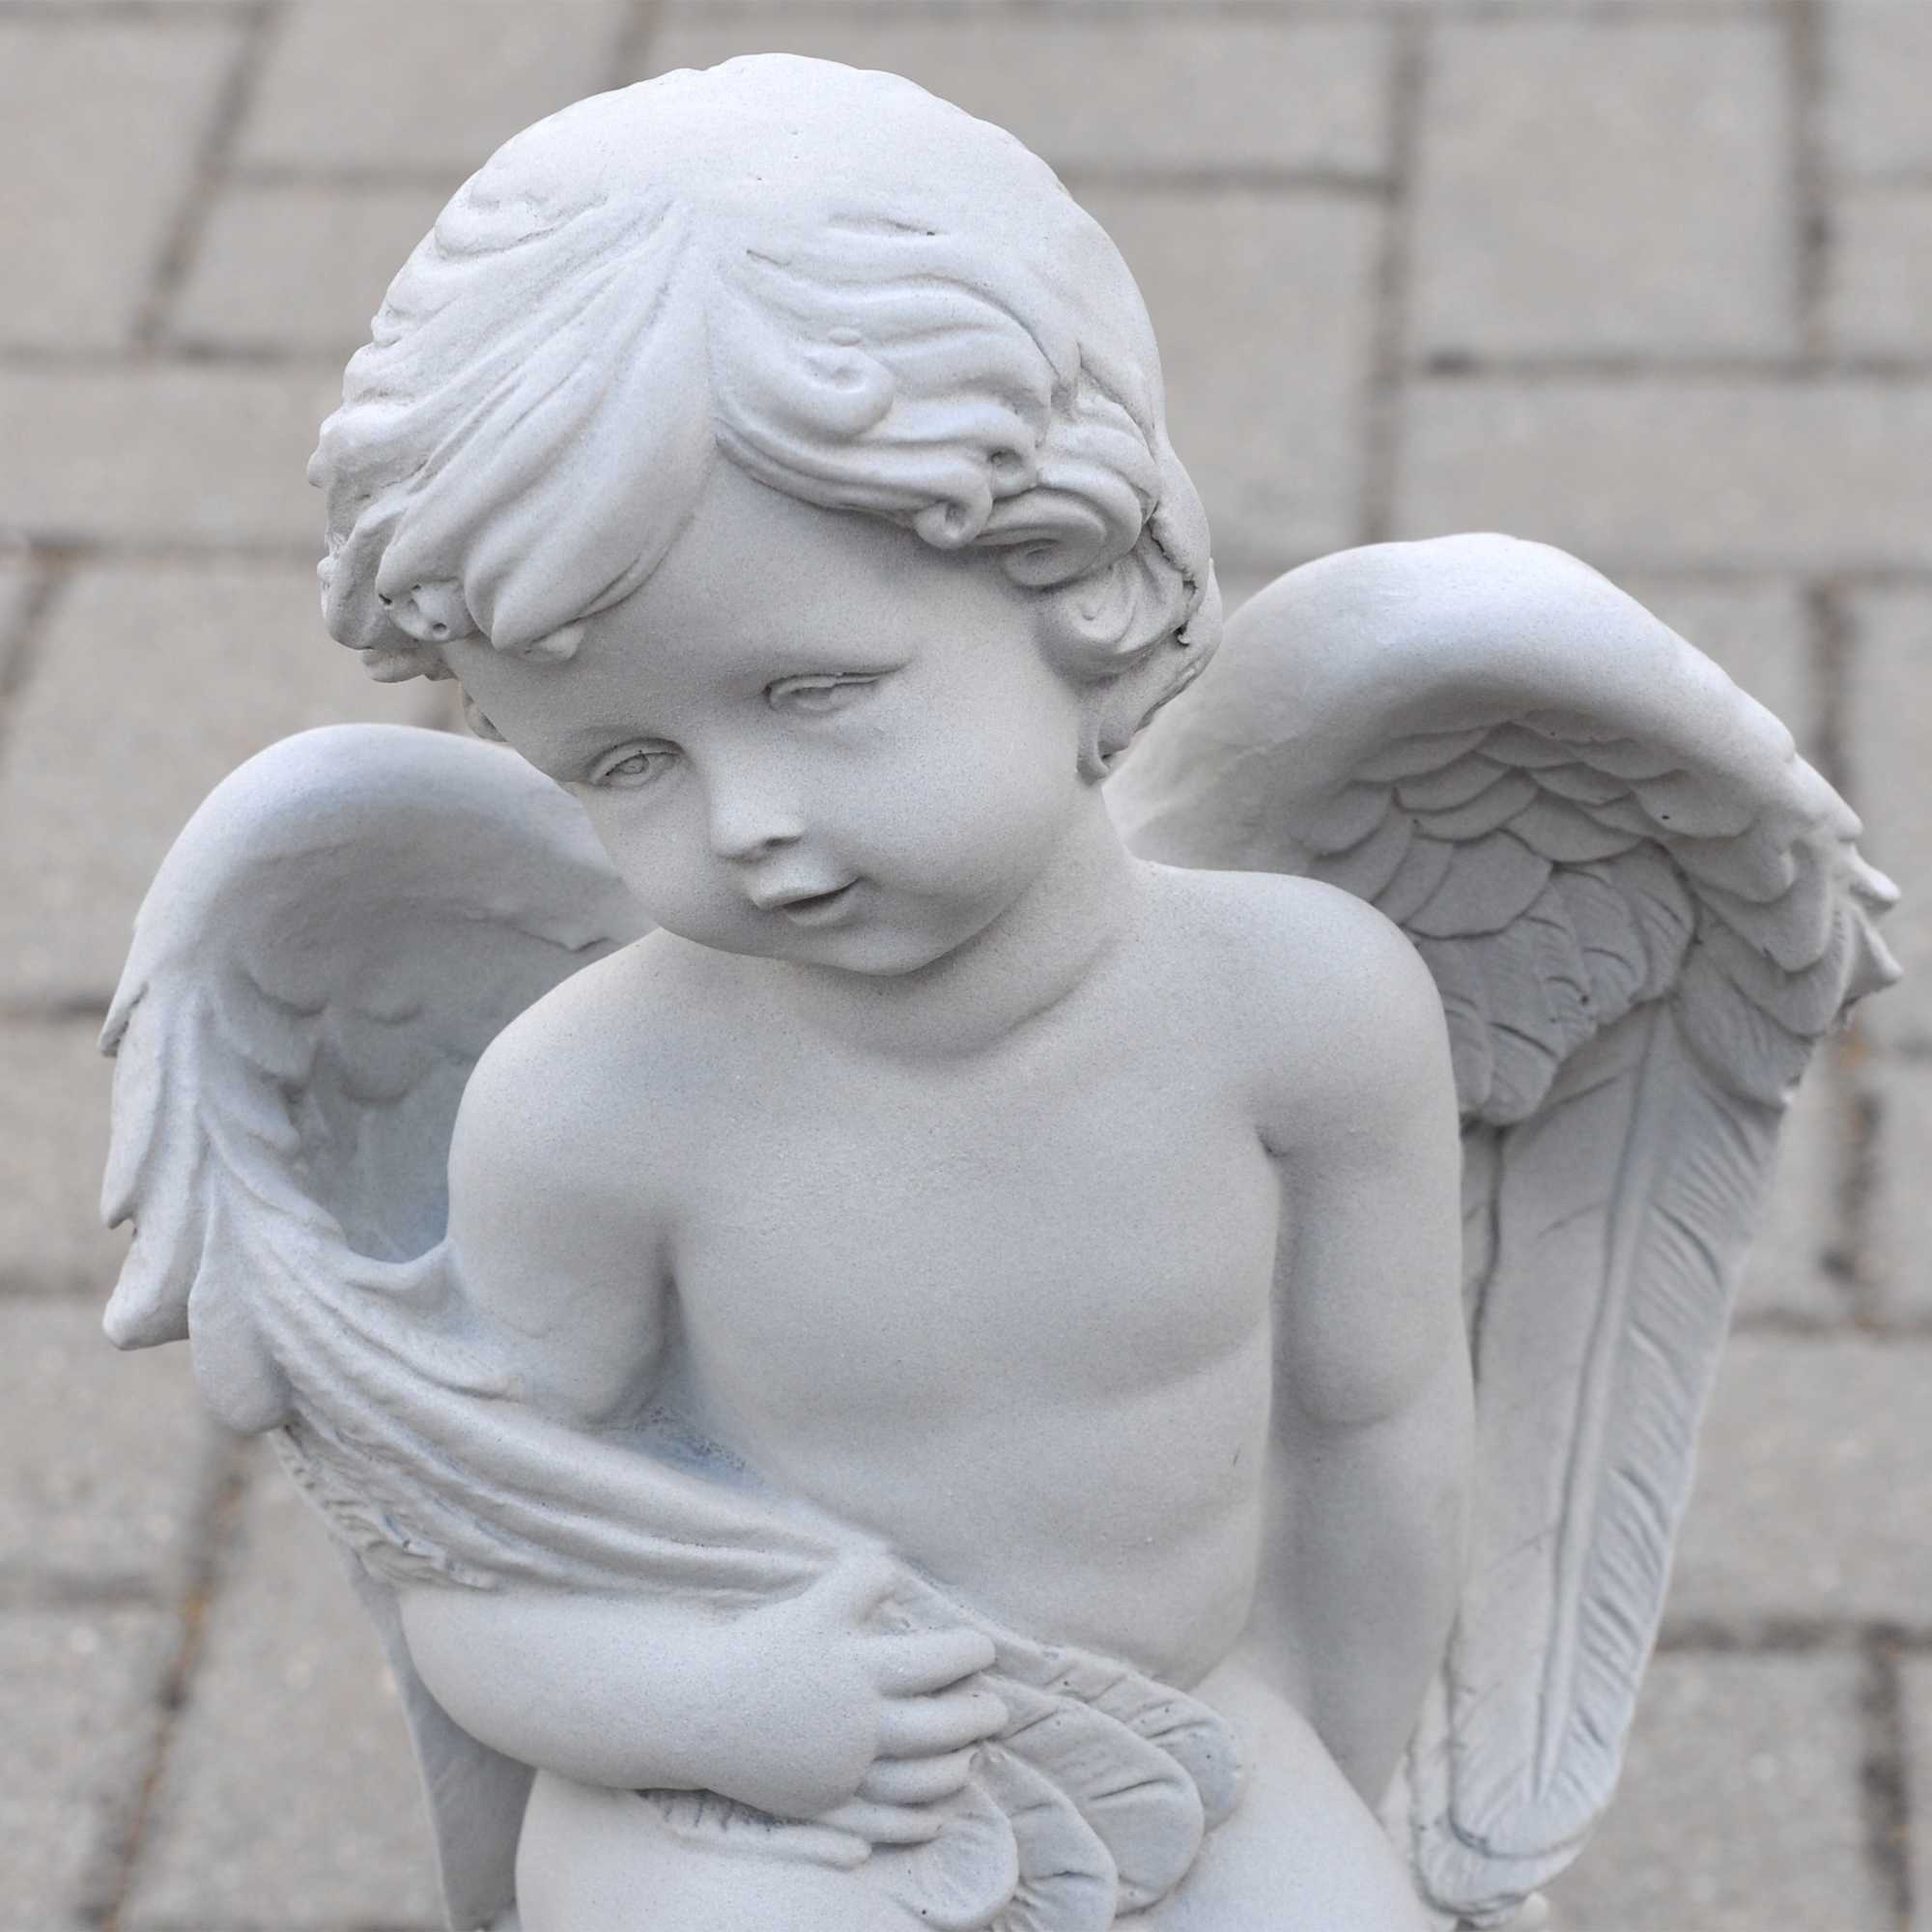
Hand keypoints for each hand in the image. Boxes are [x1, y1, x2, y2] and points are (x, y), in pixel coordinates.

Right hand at [711, 1553, 1005, 1829]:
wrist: (698, 1710)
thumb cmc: (758, 1649)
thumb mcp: (812, 1603)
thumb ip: (859, 1582)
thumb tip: (896, 1567)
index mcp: (861, 1670)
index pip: (938, 1660)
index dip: (969, 1653)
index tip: (983, 1650)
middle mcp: (860, 1725)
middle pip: (939, 1725)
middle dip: (976, 1715)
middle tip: (995, 1707)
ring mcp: (842, 1771)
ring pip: (919, 1777)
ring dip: (954, 1765)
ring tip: (970, 1754)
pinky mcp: (823, 1803)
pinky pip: (881, 1820)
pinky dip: (914, 1821)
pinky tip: (935, 1815)